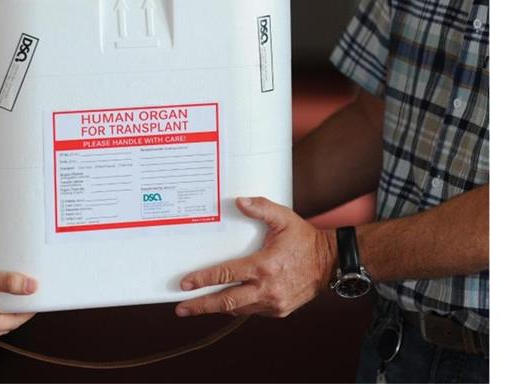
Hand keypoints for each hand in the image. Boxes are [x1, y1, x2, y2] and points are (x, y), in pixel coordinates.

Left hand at [175, 197, 335, 317]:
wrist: (331, 263)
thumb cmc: (305, 239)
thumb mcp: (284, 218)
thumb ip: (261, 208)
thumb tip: (239, 201)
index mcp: (264, 266)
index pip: (226, 275)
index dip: (203, 280)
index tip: (185, 284)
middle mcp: (267, 289)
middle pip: (226, 302)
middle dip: (201, 306)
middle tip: (181, 309)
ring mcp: (273, 303)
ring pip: (238, 310)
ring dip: (217, 308)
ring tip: (197, 307)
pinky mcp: (279, 311)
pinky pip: (252, 311)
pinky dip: (238, 307)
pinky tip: (226, 303)